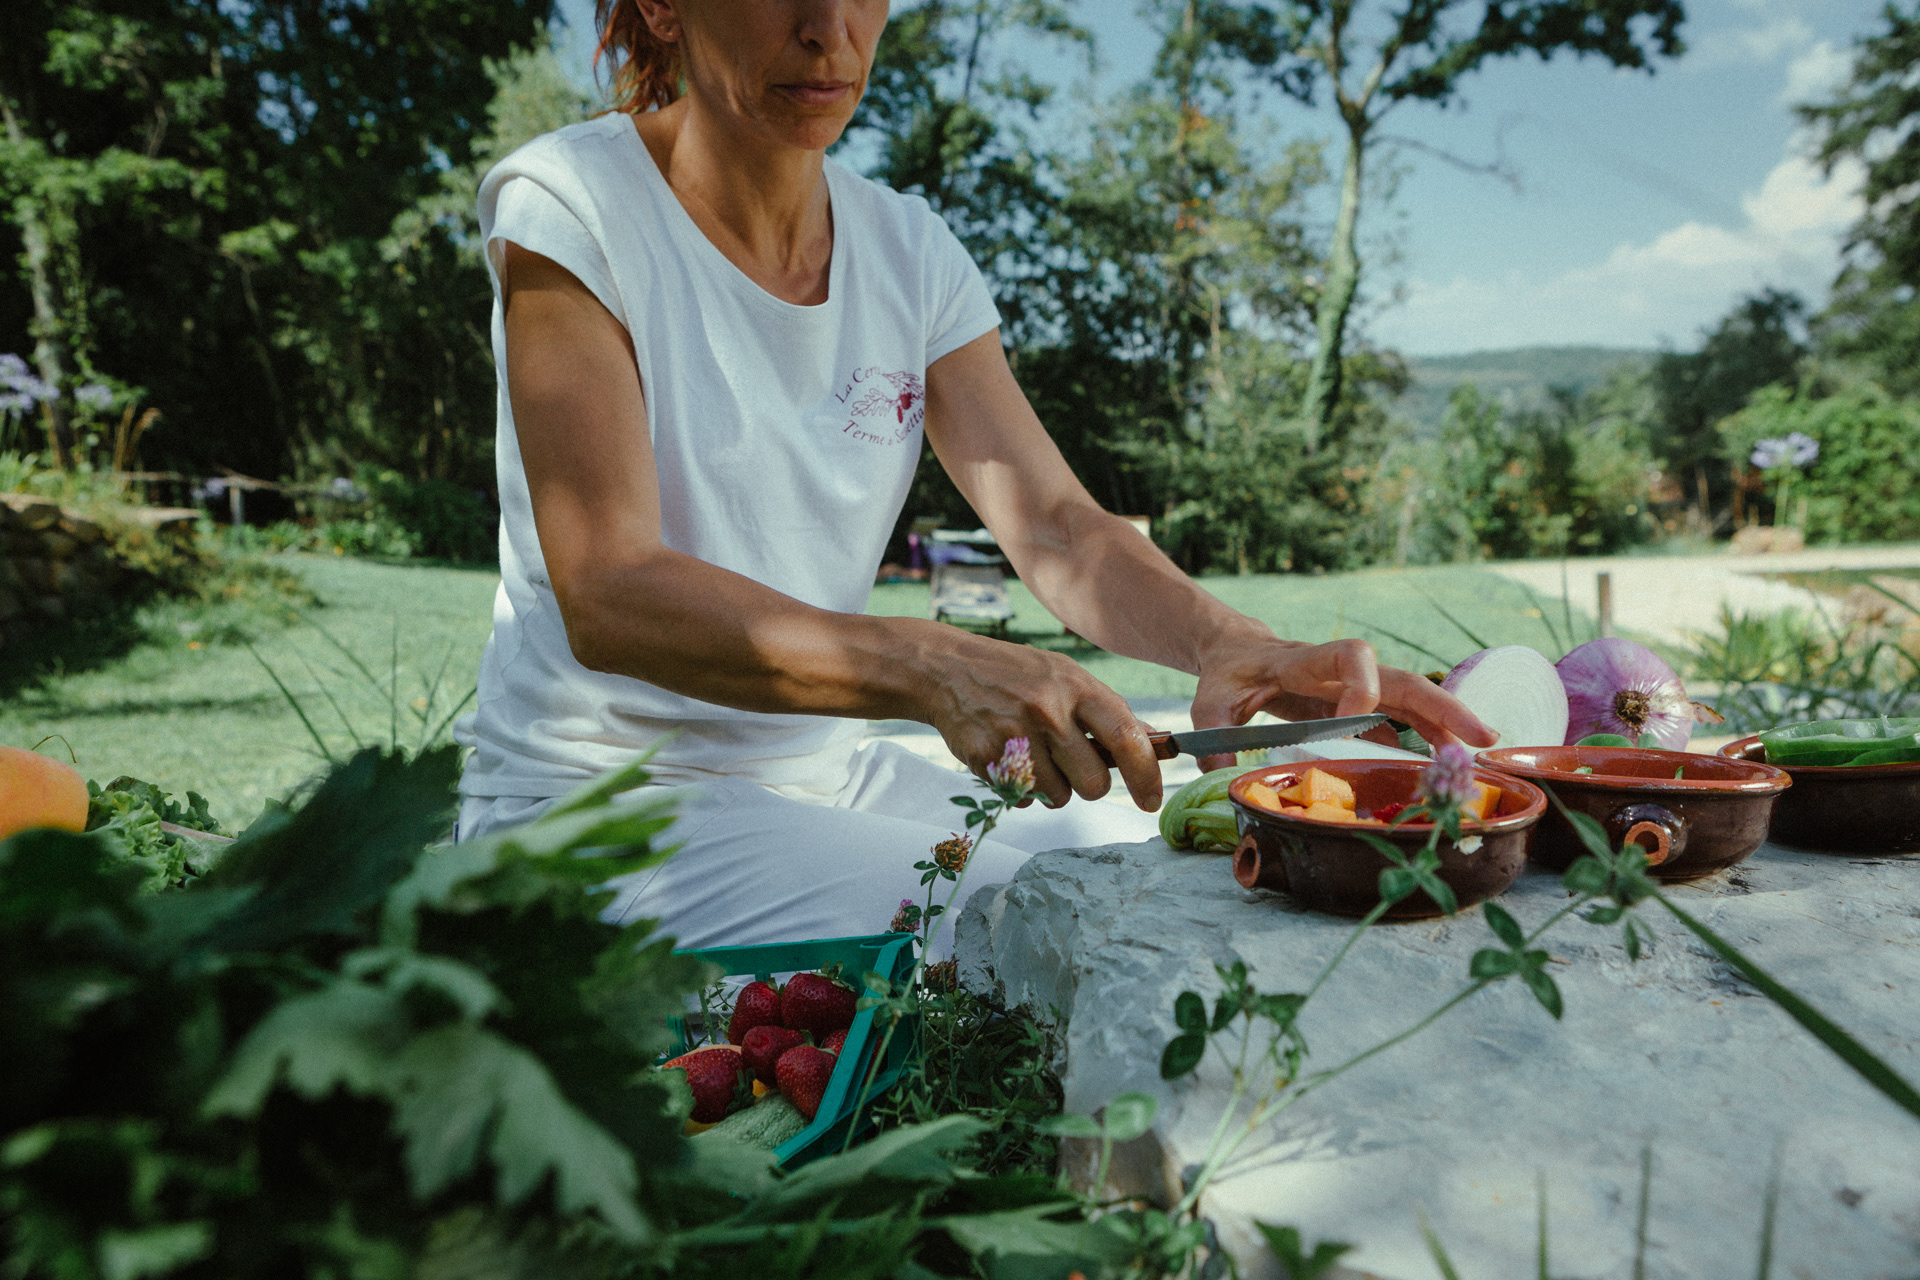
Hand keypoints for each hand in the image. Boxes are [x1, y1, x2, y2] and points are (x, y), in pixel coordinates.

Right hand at [920, 629, 1164, 811]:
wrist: (949, 669)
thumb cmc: (1018, 674)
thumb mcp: (1069, 677)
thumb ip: (1111, 711)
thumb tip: (1157, 744)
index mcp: (1076, 687)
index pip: (1126, 737)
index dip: (1146, 775)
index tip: (1151, 800)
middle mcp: (1048, 711)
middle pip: (1094, 783)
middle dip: (1089, 785)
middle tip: (1073, 765)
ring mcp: (1014, 736)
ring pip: (1058, 797)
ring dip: (1052, 787)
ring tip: (1034, 754)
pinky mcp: (986, 758)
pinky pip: (1022, 799)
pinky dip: (1022, 789)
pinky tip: (1010, 757)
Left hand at [1189, 629, 1495, 771]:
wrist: (1238, 652)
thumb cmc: (1227, 674)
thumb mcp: (1208, 702)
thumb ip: (1215, 736)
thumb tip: (1224, 775)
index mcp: (1306, 663)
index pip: (1350, 656)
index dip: (1363, 684)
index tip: (1357, 717)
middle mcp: (1341, 672)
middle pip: (1401, 679)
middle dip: (1441, 705)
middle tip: (1480, 735)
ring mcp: (1355, 688)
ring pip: (1411, 699)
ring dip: (1447, 723)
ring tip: (1484, 753)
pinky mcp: (1360, 706)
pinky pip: (1401, 719)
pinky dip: (1427, 738)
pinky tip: (1450, 762)